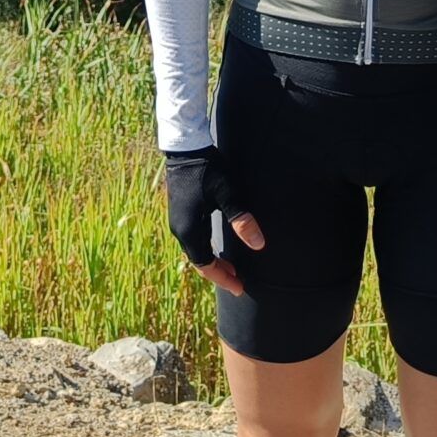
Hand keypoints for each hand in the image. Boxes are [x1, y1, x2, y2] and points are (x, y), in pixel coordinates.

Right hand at [163, 148, 263, 297]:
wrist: (185, 148)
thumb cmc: (206, 170)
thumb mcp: (227, 194)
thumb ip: (242, 220)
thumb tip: (259, 245)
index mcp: (189, 230)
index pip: (205, 265)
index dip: (222, 278)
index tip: (239, 288)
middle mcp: (180, 229)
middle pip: (199, 261)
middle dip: (218, 272)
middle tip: (238, 282)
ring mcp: (178, 221)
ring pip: (195, 250)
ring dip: (212, 261)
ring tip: (231, 267)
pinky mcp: (180, 212)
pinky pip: (193, 239)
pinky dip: (206, 248)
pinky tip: (217, 245)